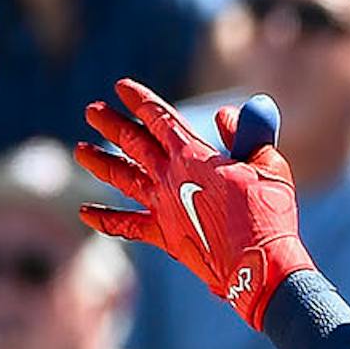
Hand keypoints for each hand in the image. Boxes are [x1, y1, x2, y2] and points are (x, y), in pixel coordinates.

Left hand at [75, 80, 313, 328]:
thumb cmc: (269, 211)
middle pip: (132, 142)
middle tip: (92, 110)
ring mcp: (161, 206)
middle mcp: (169, 177)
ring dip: (99, 162)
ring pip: (121, 177)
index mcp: (193, 155)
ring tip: (80, 149)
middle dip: (111, 123)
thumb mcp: (267, 164)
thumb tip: (225, 114)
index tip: (121, 86)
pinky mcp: (162, 234)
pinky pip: (125, 224)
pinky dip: (104, 218)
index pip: (159, 117)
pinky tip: (84, 212)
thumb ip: (244, 136)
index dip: (139, 99)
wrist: (257, 262)